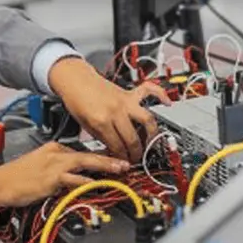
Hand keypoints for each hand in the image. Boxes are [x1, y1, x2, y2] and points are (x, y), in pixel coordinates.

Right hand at [0, 141, 131, 207]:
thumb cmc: (16, 177)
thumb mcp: (39, 166)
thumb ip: (58, 169)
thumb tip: (75, 176)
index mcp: (53, 149)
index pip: (80, 151)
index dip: (99, 157)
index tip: (113, 160)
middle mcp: (55, 154)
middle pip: (87, 154)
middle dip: (108, 159)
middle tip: (125, 162)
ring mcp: (54, 166)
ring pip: (84, 164)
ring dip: (104, 167)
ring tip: (120, 170)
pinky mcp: (51, 179)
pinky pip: (73, 179)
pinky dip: (87, 181)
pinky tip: (97, 184)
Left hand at [48, 57, 171, 161]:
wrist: (75, 80)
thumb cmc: (76, 100)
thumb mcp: (84, 125)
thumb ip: (102, 138)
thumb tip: (114, 151)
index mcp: (101, 121)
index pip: (117, 146)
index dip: (121, 157)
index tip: (124, 162)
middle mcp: (116, 110)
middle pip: (132, 138)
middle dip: (135, 153)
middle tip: (135, 159)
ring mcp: (125, 101)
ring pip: (147, 119)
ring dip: (152, 134)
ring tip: (151, 143)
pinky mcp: (129, 93)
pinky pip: (149, 91)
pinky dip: (161, 95)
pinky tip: (168, 103)